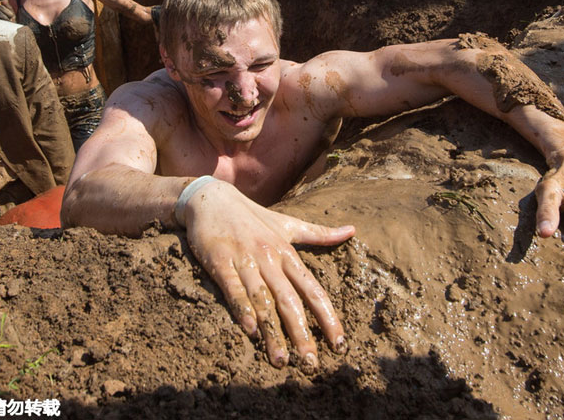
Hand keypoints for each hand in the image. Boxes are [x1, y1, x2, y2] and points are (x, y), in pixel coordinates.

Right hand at [182, 180, 354, 368]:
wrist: (211, 198)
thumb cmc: (252, 216)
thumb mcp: (287, 224)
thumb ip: (319, 233)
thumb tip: (352, 230)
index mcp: (287, 253)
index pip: (314, 290)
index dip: (328, 318)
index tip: (339, 345)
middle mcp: (269, 258)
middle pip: (290, 301)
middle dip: (302, 334)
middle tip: (311, 365)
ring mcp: (245, 260)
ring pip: (262, 300)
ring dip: (272, 332)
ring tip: (281, 360)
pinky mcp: (219, 261)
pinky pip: (233, 288)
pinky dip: (242, 308)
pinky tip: (250, 330)